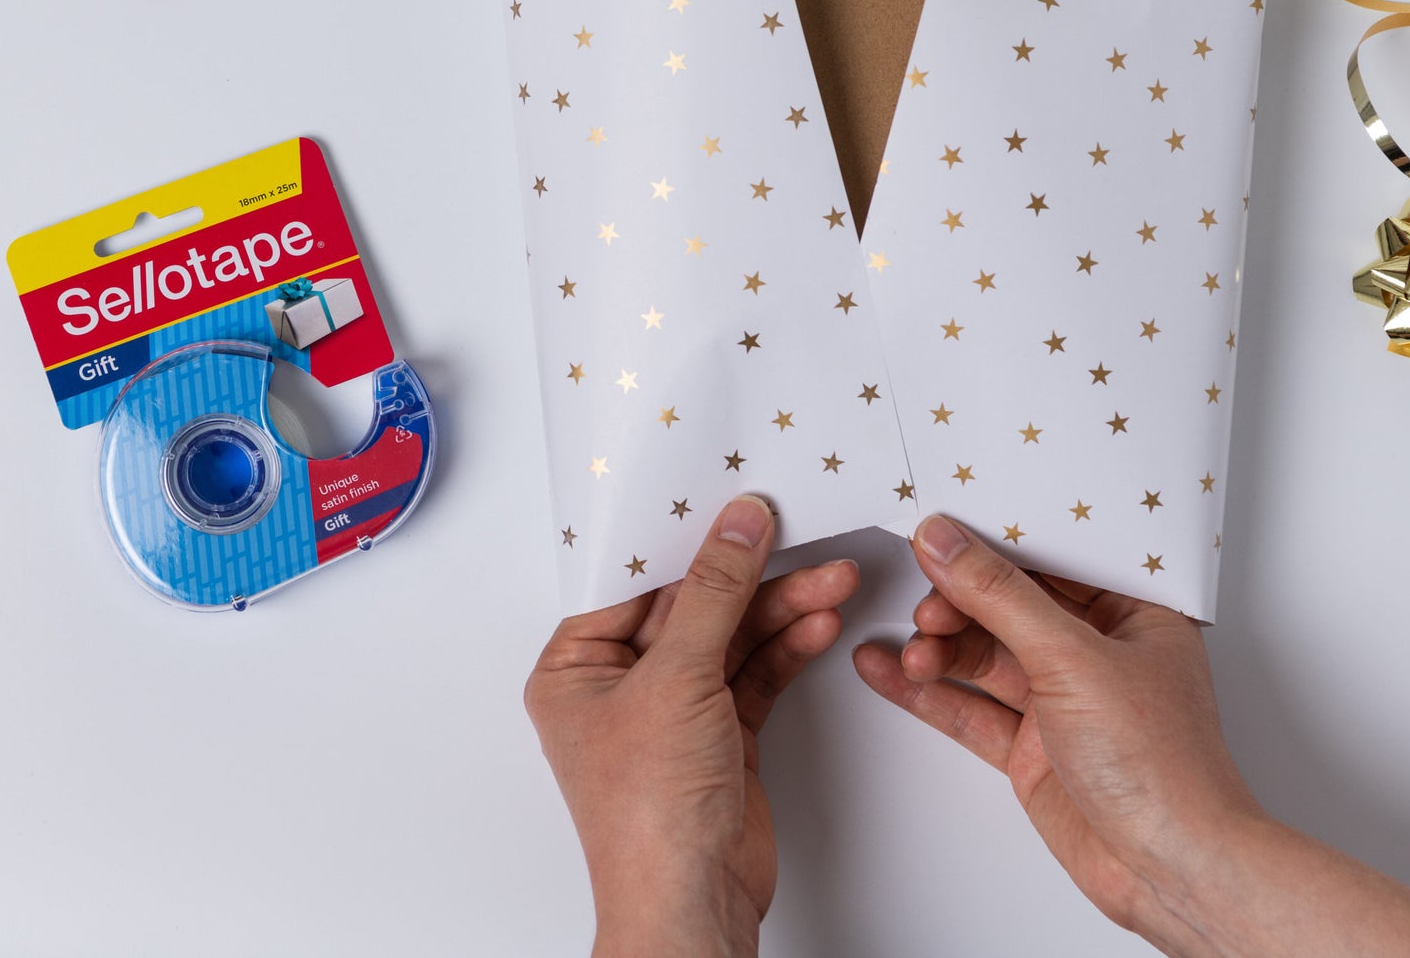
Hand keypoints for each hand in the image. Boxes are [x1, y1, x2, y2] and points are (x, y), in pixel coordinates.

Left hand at [525, 496, 858, 957]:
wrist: (693, 906)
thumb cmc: (647, 814)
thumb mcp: (678, 679)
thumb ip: (715, 593)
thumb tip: (738, 525)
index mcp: (577, 666)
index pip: (635, 582)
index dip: (685, 542)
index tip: (728, 504)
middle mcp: (621, 683)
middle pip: (693, 606)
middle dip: (751, 578)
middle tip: (796, 537)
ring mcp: (673, 709)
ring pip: (732, 637)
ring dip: (782, 609)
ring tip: (833, 579)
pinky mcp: (720, 733)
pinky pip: (755, 672)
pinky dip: (788, 647)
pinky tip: (820, 622)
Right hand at [853, 515, 1258, 941]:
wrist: (1172, 874)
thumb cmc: (1165, 767)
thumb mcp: (1072, 658)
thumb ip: (998, 595)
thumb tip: (944, 540)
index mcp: (1130, 611)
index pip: (1050, 557)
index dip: (992, 542)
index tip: (938, 527)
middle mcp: (1096, 650)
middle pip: (1007, 605)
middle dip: (957, 604)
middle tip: (925, 608)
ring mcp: (1062, 700)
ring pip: (983, 655)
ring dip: (939, 649)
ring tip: (911, 653)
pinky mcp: (1032, 748)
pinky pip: (969, 707)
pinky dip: (927, 691)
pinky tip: (886, 671)